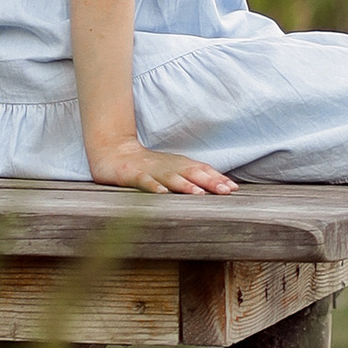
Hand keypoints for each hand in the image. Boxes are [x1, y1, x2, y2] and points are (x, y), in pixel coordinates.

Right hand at [89, 138, 238, 197]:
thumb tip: (216, 188)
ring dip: (185, 185)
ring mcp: (151, 170)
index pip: (202, 170)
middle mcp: (168, 166)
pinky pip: (144, 182)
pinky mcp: (133, 175)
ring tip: (199, 193)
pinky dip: (153, 187)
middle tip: (226, 191)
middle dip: (210, 181)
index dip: (218, 178)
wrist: (113, 153)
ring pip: (171, 177)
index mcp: (179, 165)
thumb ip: (191, 177)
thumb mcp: (172, 170)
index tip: (234, 188)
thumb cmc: (147, 166)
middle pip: (192, 173)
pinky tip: (162, 194)